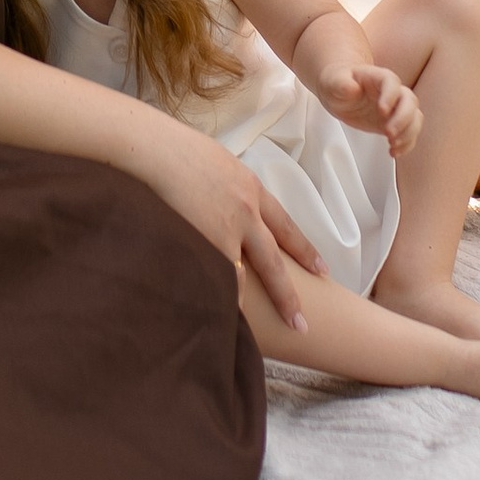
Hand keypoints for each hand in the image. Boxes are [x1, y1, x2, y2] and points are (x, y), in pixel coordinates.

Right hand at [139, 117, 322, 324]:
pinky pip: (212, 277)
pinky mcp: (200, 242)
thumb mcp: (219, 162)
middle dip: (287, 297)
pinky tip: (218, 316)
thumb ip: (230, 186)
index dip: (304, 251)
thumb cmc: (178, 148)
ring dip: (246, 303)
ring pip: (242, 277)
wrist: (156, 148)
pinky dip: (216, 296)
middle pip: (273, 263)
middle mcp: (245, 213)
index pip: (286, 226)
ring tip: (253, 331)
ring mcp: (223, 231)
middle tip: (301, 324)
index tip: (322, 271)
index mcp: (251, 189)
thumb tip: (225, 198)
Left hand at [294, 14, 420, 155]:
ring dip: (408, 133)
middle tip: (388, 133)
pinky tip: (394, 151)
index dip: (390, 96)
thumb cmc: (338, 83)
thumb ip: (341, 83)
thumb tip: (352, 88)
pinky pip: (410, 132)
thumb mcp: (334, 81)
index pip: (391, 82)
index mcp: (379, 77)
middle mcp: (393, 91)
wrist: (340, 91)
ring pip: (415, 117)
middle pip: (409, 101)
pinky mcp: (395, 122)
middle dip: (403, 119)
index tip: (382, 111)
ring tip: (393, 145)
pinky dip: (406, 144)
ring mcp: (396, 107)